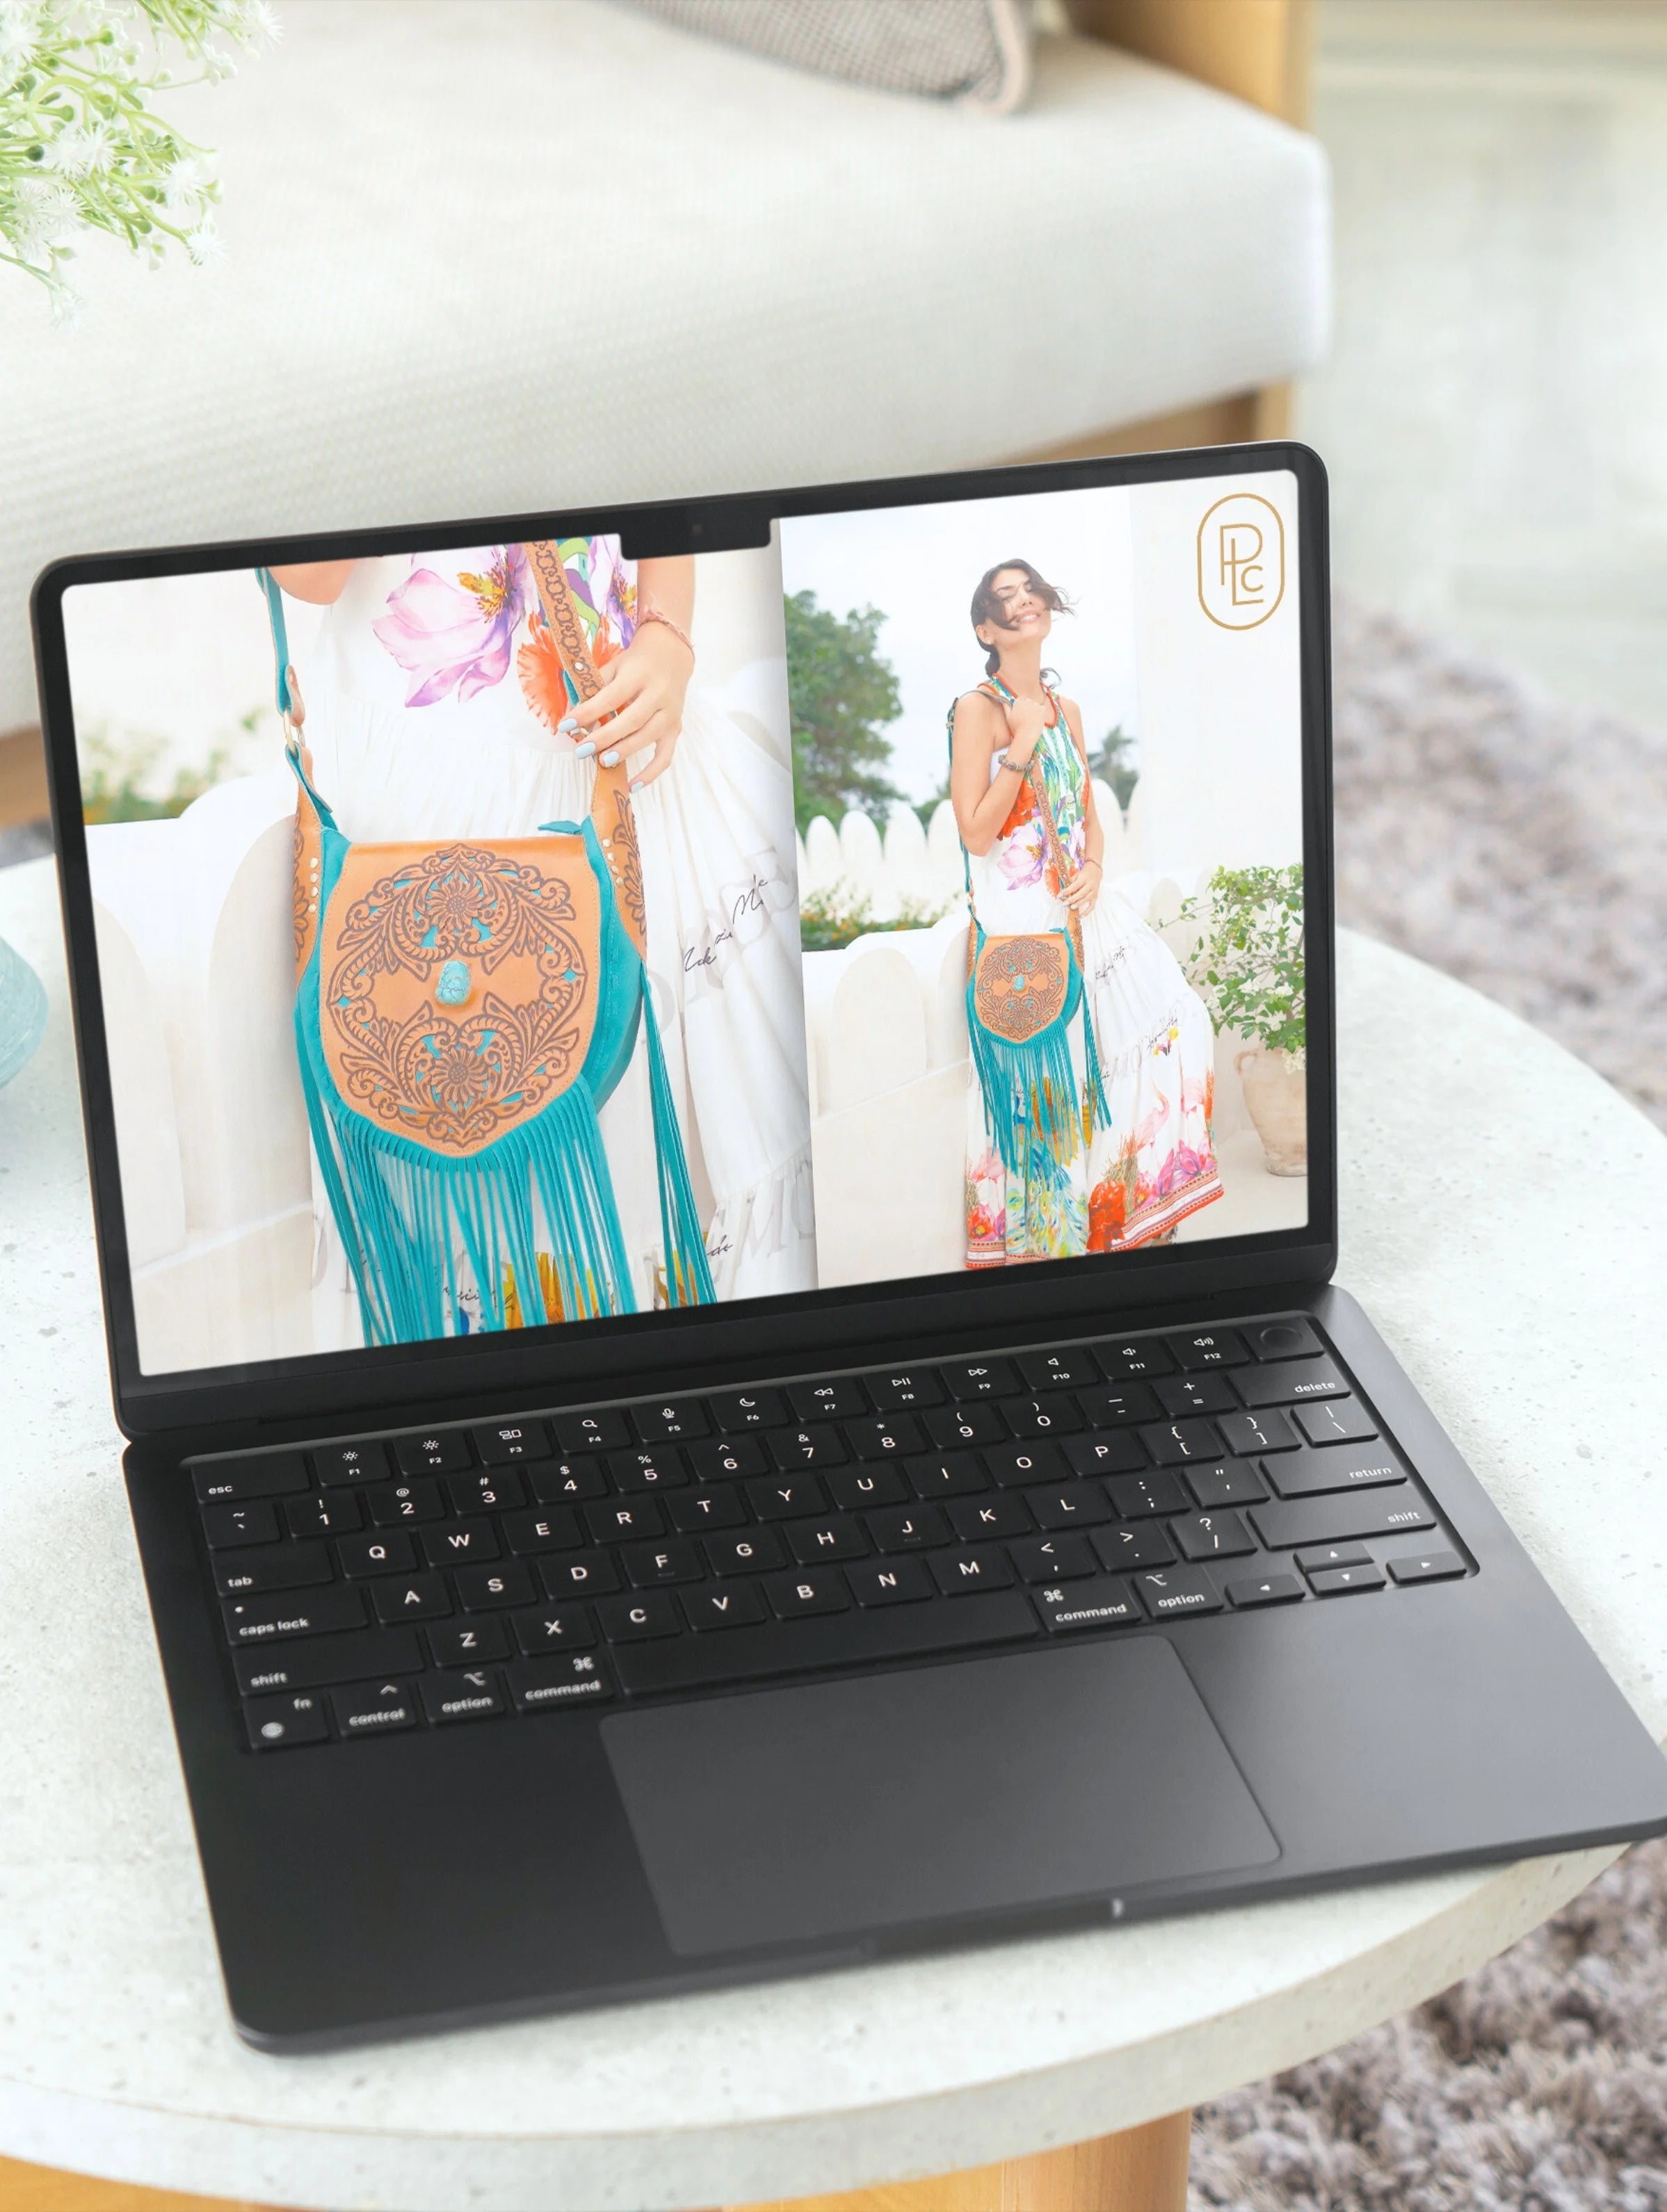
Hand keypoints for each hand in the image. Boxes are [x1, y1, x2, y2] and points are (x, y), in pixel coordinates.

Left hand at [563, 621, 693, 791]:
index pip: (610, 697)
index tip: (565, 726)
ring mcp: (670, 713)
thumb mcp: (615, 665)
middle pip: (631, 720)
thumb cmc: (636, 663)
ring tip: (602, 761)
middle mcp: (658, 694)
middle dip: (604, 737)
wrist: (671, 654)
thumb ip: (595, 688)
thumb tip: (572, 715)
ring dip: (624, 752)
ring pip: (647, 737)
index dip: (587, 713)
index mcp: (639, 674)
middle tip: (582, 750)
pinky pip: (665, 756)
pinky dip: (650, 773)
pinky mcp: (676, 728)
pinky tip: (632, 785)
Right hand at [999, 692, 1047, 766]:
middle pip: (1029, 702)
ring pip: (1035, 706)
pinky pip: (1042, 709)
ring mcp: (1035, 705)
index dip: (1021, 707)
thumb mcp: (1008, 718)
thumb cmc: (1015, 728)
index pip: (1021, 699)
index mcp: (1018, 701)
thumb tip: (1003, 702)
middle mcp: (1027, 701)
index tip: (1021, 714)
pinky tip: (1036, 720)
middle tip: (1026, 719)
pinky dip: (1040, 713)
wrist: (1026, 736)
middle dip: (1028, 708)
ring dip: (1034, 710)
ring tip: (1030, 721)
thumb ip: (1006, 708)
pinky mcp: (1042, 709)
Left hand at [1059, 858, 1101, 913]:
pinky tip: (1081, 916)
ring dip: (1079, 904)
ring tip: (1071, 908)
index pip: (1074, 886)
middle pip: (1081, 894)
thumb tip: (1061, 890)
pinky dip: (1087, 912)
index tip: (1059, 895)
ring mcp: (1094, 891)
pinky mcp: (1095, 897)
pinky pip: (1092, 906)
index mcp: (1083, 879)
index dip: (1066, 891)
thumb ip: (1070, 882)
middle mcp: (1090, 885)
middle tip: (1064, 904)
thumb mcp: (1076, 875)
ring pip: (1087, 899)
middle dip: (1072, 900)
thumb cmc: (1083, 874)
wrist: (1095, 871)